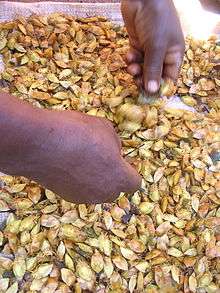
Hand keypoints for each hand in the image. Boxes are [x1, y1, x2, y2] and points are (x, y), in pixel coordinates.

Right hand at [20, 110, 140, 203]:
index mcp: (118, 177)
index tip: (122, 160)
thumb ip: (115, 143)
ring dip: (94, 179)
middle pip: (114, 189)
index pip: (135, 183)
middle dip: (112, 176)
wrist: (40, 143)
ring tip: (82, 159)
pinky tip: (68, 164)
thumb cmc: (78, 133)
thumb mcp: (105, 127)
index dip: (130, 171)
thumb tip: (113, 151)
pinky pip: (79, 189)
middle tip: (101, 158)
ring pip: (96, 190)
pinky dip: (77, 180)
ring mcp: (83, 197)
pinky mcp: (65, 196)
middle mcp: (103, 193)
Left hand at [121, 0, 184, 93]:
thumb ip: (153, 70)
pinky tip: (128, 54)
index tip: (149, 96)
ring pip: (142, 69)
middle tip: (136, 81)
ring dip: (136, 70)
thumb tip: (153, 92)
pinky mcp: (137, 46)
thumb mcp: (156, 46)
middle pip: (153, 76)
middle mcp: (162, 55)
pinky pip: (134, 60)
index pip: (169, 79)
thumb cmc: (156, 21)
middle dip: (144, 79)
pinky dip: (130, 60)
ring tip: (131, 66)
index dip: (159, 88)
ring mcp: (149, 51)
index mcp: (174, 56)